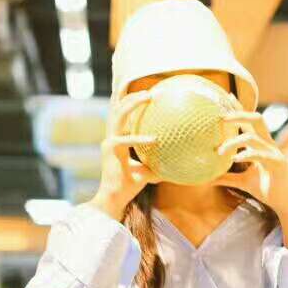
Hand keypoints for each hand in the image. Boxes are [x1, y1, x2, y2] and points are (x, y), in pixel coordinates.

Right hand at [90, 91, 160, 221]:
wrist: (114, 198)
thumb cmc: (130, 185)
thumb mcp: (148, 171)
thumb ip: (158, 162)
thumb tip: (178, 163)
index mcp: (117, 139)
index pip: (120, 114)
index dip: (126, 99)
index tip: (140, 89)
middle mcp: (111, 137)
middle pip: (118, 108)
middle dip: (131, 95)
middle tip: (150, 91)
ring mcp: (109, 142)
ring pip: (118, 115)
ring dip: (132, 104)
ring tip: (149, 97)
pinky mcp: (110, 151)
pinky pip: (126, 141)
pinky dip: (140, 138)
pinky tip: (155, 139)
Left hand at [216, 112, 287, 245]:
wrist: (283, 204)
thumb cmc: (265, 189)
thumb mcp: (242, 182)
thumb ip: (227, 177)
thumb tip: (208, 179)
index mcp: (263, 144)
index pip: (251, 122)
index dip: (240, 108)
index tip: (228, 96)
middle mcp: (269, 144)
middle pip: (256, 119)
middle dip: (239, 114)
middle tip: (221, 117)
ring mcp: (274, 153)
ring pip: (252, 137)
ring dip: (233, 142)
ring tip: (219, 152)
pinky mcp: (276, 164)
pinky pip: (259, 154)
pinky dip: (245, 154)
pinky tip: (235, 158)